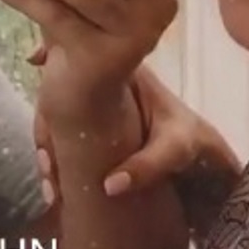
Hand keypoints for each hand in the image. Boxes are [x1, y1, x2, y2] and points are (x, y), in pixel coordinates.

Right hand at [34, 62, 241, 236]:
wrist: (204, 154)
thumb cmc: (192, 140)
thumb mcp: (177, 149)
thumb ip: (149, 164)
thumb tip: (109, 185)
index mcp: (123, 72)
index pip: (76, 62)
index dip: (52, 83)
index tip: (44, 115)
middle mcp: (105, 82)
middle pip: (59, 92)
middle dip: (46, 129)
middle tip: (46, 164)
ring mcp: (98, 103)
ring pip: (59, 115)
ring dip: (49, 147)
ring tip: (51, 182)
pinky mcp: (97, 124)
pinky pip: (67, 133)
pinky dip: (58, 157)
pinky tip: (56, 186)